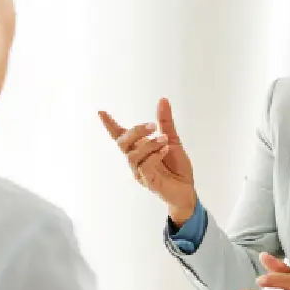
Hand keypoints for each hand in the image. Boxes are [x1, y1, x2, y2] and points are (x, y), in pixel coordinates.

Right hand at [98, 98, 196, 222]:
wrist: (187, 189)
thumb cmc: (177, 166)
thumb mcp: (172, 139)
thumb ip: (165, 121)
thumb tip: (162, 100)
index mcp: (139, 148)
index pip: (120, 136)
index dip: (110, 125)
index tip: (101, 112)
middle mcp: (136, 159)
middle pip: (122, 142)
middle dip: (135, 131)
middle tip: (152, 125)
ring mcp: (139, 172)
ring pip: (132, 155)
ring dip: (149, 144)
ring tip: (164, 140)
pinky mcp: (148, 182)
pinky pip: (144, 167)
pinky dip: (154, 156)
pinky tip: (165, 150)